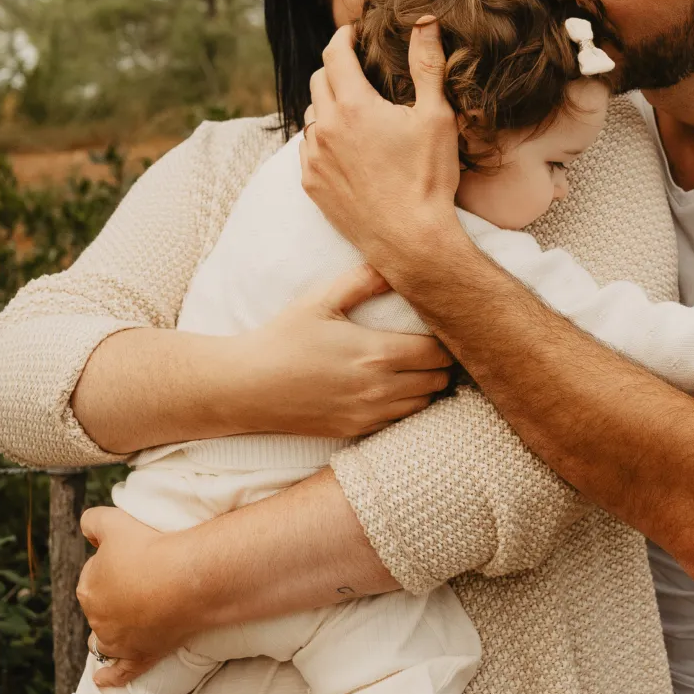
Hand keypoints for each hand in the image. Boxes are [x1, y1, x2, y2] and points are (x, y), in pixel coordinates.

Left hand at [78, 508, 188, 686]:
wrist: (188, 578)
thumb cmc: (152, 546)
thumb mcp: (115, 521)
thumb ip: (93, 521)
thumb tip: (86, 527)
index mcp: (88, 588)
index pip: (93, 576)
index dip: (113, 565)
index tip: (135, 557)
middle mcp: (97, 618)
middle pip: (102, 606)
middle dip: (116, 596)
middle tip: (145, 579)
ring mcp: (119, 641)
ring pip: (105, 639)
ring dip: (109, 633)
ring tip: (126, 621)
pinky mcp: (141, 656)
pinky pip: (122, 672)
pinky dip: (110, 678)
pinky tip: (101, 682)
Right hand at [242, 262, 451, 436]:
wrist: (249, 386)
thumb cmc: (283, 338)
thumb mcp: (320, 301)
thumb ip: (362, 281)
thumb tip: (394, 263)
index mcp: (377, 353)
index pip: (438, 351)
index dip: (444, 340)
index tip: (438, 329)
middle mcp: (380, 388)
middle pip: (437, 380)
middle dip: (441, 364)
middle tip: (432, 348)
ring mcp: (369, 414)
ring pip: (423, 404)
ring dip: (426, 387)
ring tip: (416, 369)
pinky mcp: (356, 430)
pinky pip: (399, 422)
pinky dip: (404, 407)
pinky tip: (393, 390)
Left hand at [300, 19, 465, 285]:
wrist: (411, 241)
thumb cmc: (428, 179)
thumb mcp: (437, 116)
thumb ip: (427, 65)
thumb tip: (425, 22)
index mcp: (354, 106)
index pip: (335, 53)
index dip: (343, 36)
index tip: (353, 32)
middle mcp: (325, 128)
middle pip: (319, 80)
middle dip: (337, 68)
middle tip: (359, 70)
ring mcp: (314, 158)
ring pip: (311, 114)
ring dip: (329, 105)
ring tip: (355, 112)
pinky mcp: (311, 184)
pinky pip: (308, 148)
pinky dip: (323, 139)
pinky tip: (347, 147)